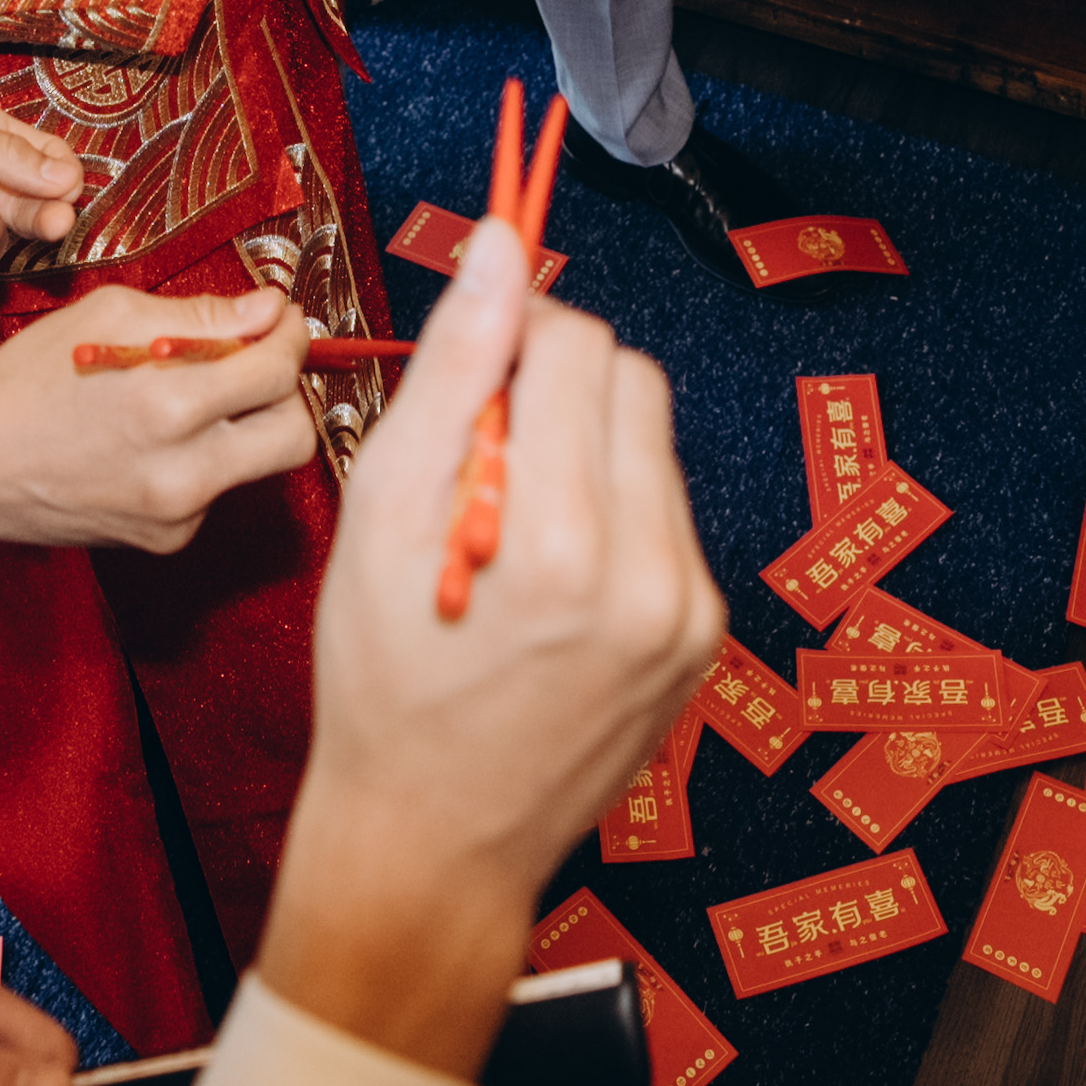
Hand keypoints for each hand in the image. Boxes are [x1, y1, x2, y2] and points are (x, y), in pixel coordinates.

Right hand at [0, 281, 317, 551]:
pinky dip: (203, 459)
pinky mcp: (165, 539)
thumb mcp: (113, 315)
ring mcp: (177, 513)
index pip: (278, 371)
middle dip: (288, 391)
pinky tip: (155, 441)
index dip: (291, 336)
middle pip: (294, 435)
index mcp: (171, 403)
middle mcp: (184, 470)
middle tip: (259, 361)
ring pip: (258, 465)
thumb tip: (268, 309)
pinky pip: (216, 490)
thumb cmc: (31, 378)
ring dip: (245, 425)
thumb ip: (203, 314)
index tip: (281, 320)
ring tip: (194, 398)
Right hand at [252, 218, 724, 1078]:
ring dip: (586, 447)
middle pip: (629, 379)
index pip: (575, 341)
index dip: (514, 331)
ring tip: (513, 521)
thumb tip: (499, 246)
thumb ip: (453, 370)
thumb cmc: (384, 680)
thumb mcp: (381, 515)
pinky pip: (667, 515)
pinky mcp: (704, 636)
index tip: (471, 365)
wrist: (433, 839)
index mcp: (556, 541)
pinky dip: (613, 513)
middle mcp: (646, 574)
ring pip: (652, 443)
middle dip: (557, 382)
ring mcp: (688, 611)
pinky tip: (553, 570)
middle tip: (484, 446)